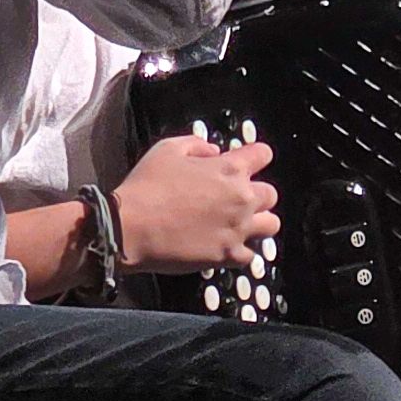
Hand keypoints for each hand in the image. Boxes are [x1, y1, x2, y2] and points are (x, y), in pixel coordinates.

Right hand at [116, 129, 278, 271]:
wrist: (129, 228)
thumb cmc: (145, 187)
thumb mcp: (166, 150)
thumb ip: (197, 145)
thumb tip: (213, 151)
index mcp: (229, 169)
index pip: (263, 154)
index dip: (255, 157)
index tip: (248, 162)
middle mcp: (241, 198)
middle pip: (270, 194)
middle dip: (256, 194)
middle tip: (236, 199)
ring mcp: (238, 229)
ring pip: (270, 225)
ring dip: (258, 222)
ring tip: (240, 225)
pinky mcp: (228, 255)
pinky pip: (250, 255)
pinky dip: (241, 251)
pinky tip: (226, 246)